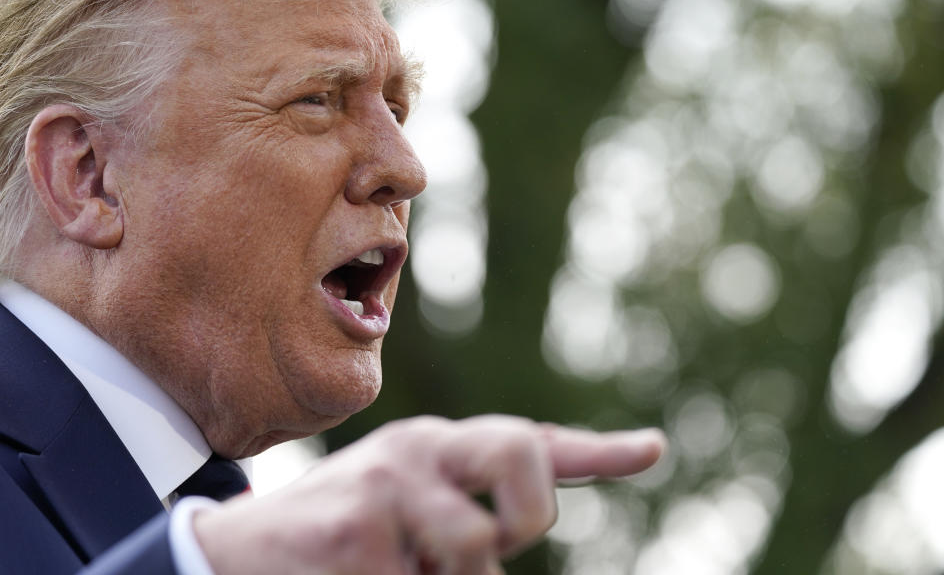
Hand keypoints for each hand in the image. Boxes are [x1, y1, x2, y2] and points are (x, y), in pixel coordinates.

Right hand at [193, 415, 664, 574]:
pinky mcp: (357, 535)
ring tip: (400, 571)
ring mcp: (386, 486)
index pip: (527, 438)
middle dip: (525, 516)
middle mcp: (416, 448)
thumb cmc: (338, 536)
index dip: (597, 450)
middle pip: (520, 456)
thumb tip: (511, 538)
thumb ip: (463, 508)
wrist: (236, 553)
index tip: (653, 449)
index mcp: (435, 443)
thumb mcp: (404, 509)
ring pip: (477, 552)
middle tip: (487, 545)